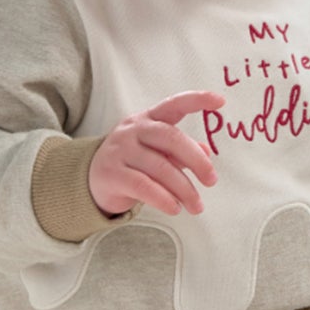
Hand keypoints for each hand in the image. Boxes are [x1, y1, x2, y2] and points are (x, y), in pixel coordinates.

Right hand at [88, 89, 224, 218]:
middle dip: (196, 161)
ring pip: (161, 168)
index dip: (197, 100)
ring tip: (196, 206)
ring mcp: (121, 150)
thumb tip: (207, 152)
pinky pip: (144, 186)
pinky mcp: (112, 174)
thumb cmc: (132, 162)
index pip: (174, 104)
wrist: (89, 179)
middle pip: (171, 138)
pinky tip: (175, 208)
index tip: (220, 101)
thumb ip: (180, 151)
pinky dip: (164, 199)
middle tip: (212, 181)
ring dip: (184, 190)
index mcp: (148, 119)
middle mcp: (133, 130)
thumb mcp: (156, 151)